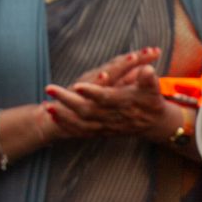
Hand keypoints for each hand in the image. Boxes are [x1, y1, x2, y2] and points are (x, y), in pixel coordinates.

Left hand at [38, 47, 159, 141]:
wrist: (153, 124)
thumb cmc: (152, 101)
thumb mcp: (153, 88)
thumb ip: (148, 79)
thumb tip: (147, 70)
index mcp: (122, 103)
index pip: (106, 98)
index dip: (92, 93)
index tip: (78, 86)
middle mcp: (112, 117)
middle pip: (87, 110)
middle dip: (67, 101)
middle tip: (51, 89)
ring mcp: (105, 126)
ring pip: (81, 123)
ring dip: (63, 115)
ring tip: (47, 105)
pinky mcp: (101, 131)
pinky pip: (81, 131)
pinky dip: (67, 125)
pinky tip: (53, 116)